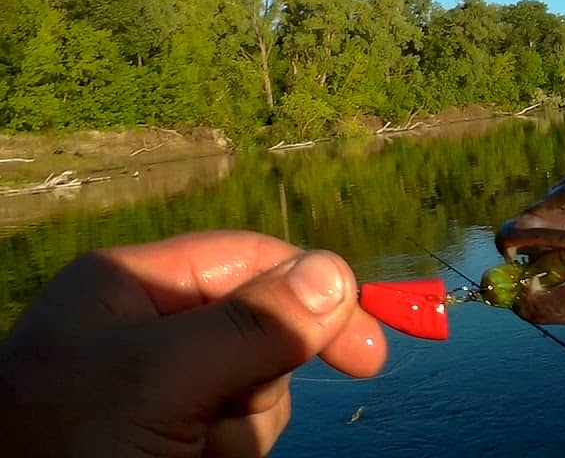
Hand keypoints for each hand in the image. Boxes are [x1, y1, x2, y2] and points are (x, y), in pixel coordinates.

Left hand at [0, 230, 387, 456]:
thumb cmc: (64, 448)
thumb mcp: (158, 378)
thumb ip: (251, 325)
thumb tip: (336, 276)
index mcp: (131, 287)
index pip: (246, 260)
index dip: (314, 292)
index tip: (366, 345)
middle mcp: (149, 331)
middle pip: (263, 329)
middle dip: (258, 380)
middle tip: (236, 419)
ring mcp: (163, 391)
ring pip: (260, 392)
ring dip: (240, 430)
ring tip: (184, 454)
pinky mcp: (175, 438)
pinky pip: (241, 436)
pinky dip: (228, 455)